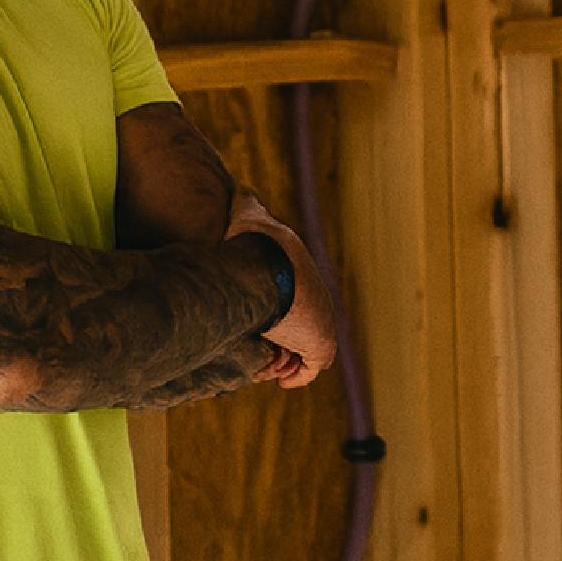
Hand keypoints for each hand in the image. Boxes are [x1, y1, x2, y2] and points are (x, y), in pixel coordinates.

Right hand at [226, 188, 336, 387]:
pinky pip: (308, 366)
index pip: (292, 299)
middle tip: (257, 347)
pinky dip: (294, 373)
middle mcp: (315, 297)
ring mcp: (320, 321)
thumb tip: (240, 186)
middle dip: (277, 339)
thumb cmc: (254, 244)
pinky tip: (277, 374)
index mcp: (302, 273)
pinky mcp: (320, 343)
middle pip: (298, 327)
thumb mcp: (249, 215)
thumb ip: (247, 201)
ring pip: (301, 349)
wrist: (266, 267)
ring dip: (281, 358)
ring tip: (262, 362)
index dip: (272, 312)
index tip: (255, 323)